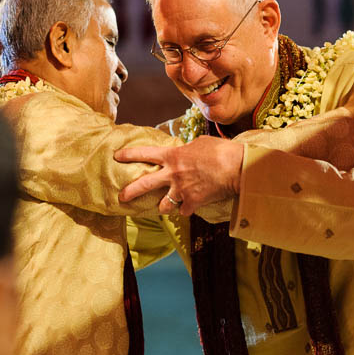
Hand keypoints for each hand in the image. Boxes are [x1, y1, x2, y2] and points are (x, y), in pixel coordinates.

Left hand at [114, 136, 243, 214]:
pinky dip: (187, 209)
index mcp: (173, 155)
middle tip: (121, 197)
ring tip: (166, 206)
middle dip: (130, 191)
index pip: (145, 153)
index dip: (129, 154)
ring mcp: (181, 190)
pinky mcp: (192, 202)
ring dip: (164, 206)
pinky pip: (184, 211)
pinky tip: (192, 206)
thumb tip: (183, 152)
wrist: (236, 166)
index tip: (117, 156)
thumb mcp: (199, 143)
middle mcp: (173, 173)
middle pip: (144, 184)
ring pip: (163, 205)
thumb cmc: (221, 150)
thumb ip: (186, 150)